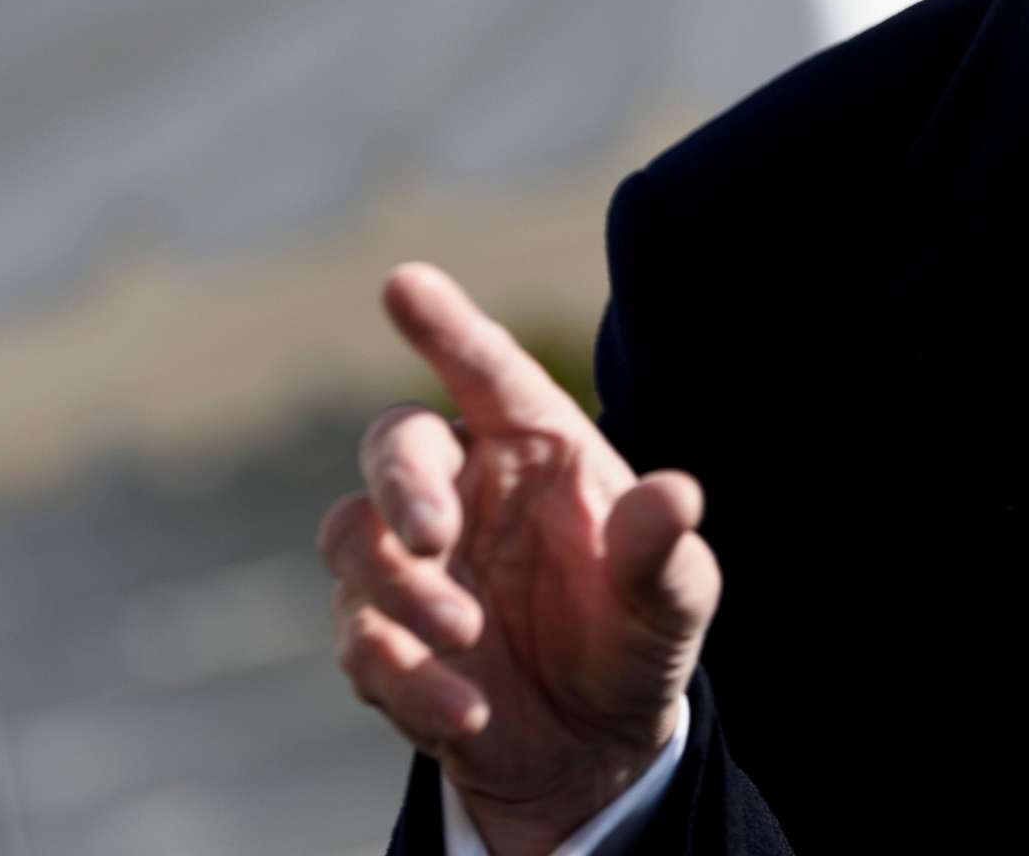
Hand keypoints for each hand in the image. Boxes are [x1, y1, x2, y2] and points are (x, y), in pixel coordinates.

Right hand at [318, 264, 717, 855]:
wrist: (595, 746)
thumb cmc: (637, 634)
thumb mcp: (675, 600)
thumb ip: (665, 550)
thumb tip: (676, 493)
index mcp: (537, 449)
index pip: (486, 372)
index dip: (445, 326)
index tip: (403, 282)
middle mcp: (465, 490)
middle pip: (395, 444)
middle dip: (402, 482)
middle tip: (434, 538)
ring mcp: (413, 564)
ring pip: (352, 538)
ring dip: (402, 591)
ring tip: (469, 638)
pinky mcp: (381, 641)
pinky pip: (360, 644)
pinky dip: (407, 680)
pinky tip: (469, 714)